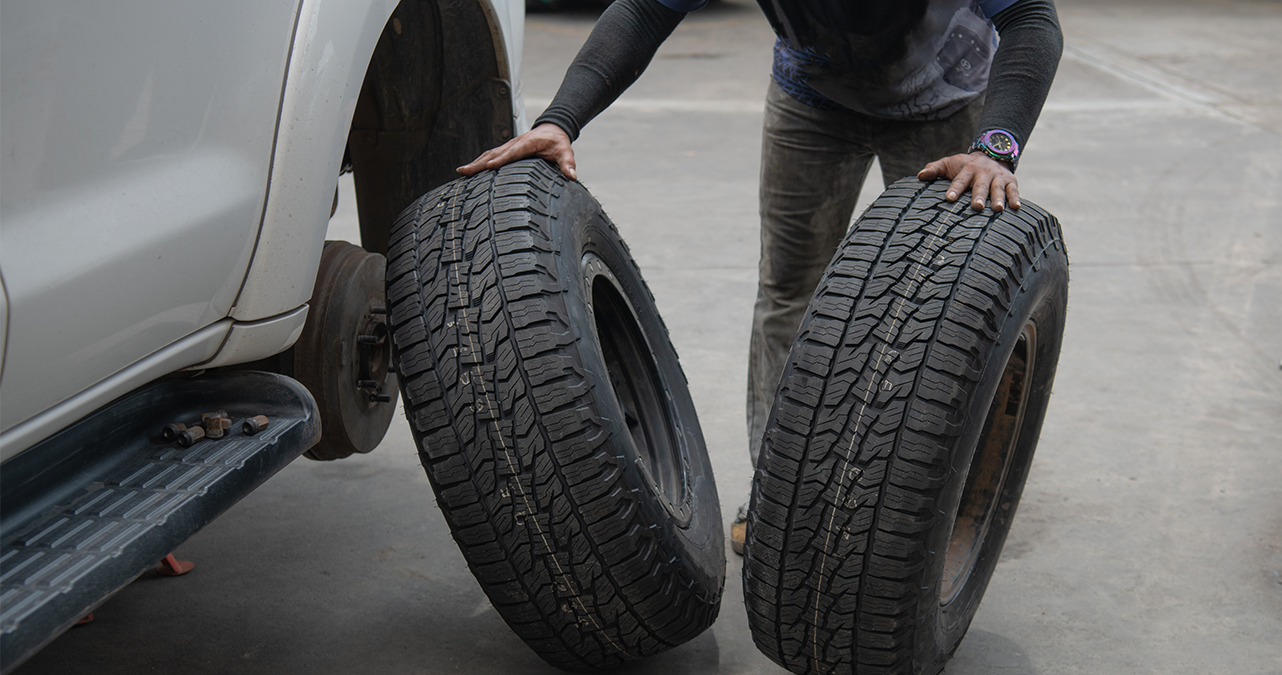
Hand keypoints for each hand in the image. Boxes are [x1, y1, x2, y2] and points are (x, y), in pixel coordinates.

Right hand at [456, 123, 577, 180]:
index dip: (501, 159)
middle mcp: (515, 143)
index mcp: (528, 144)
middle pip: (494, 153)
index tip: (488, 166)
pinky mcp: (506, 149)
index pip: (513, 153)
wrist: (553, 128)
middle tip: (464, 172)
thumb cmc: (558, 141)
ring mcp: (509, 145)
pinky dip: (479, 162)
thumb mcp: (565, 151)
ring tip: (462, 173)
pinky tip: (471, 170)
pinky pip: (490, 155)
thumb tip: (572, 176)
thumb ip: (568, 163)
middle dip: (479, 163)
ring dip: (476, 163)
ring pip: (489, 153)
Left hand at [917, 152, 1018, 211]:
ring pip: (999, 188)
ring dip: (999, 198)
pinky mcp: (1011, 181)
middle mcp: (984, 173)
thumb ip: (934, 169)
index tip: (949, 198)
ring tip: (997, 209)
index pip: (960, 180)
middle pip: (981, 185)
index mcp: (968, 169)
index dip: (955, 188)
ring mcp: (998, 177)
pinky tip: (1016, 208)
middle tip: (977, 207)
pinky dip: (1016, 198)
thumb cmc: (964, 165)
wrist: (991, 153)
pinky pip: (1014, 190)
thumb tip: (920, 176)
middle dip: (979, 196)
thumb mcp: (949, 163)